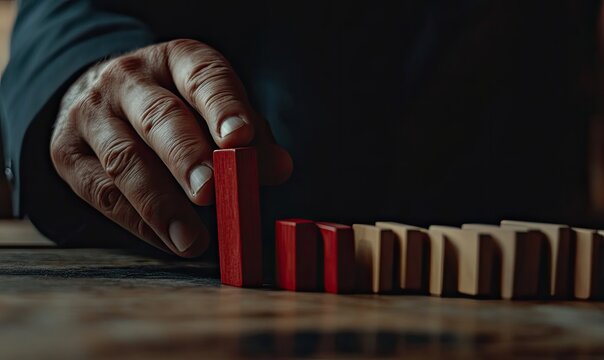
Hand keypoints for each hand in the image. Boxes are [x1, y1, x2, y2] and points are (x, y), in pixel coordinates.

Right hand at [50, 39, 292, 256]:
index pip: (203, 77)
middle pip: (159, 118)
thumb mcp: (215, 109)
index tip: (240, 139)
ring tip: (193, 239)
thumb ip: (249, 137)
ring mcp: (92, 114)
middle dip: (187, 157)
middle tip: (210, 192)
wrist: (102, 100)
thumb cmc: (177, 109)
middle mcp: (129, 79)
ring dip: (161, 203)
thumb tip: (278, 168)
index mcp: (176, 60)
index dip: (223, 108)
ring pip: (125, 159)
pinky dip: (139, 222)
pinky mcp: (67, 151)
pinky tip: (168, 241)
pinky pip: (103, 193)